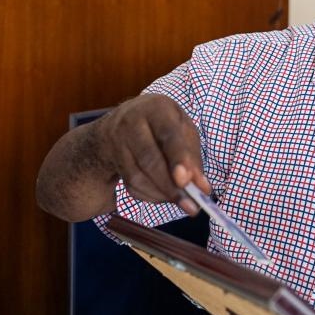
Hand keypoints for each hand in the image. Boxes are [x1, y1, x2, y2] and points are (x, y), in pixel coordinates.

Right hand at [97, 94, 209, 215]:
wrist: (121, 122)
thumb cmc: (161, 126)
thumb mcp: (182, 131)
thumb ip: (193, 159)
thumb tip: (203, 189)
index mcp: (157, 108)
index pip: (168, 134)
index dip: (178, 159)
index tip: (186, 181)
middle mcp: (132, 121)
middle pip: (149, 159)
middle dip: (171, 186)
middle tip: (190, 206)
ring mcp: (117, 140)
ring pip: (138, 176)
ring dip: (162, 194)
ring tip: (181, 201)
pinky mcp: (111, 159)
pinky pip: (130, 184)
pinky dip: (150, 195)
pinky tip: (162, 195)